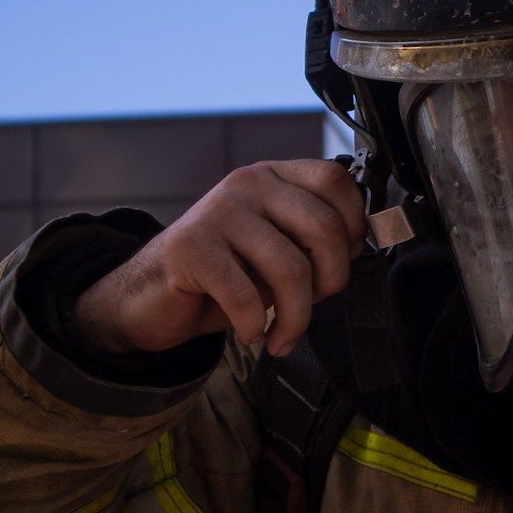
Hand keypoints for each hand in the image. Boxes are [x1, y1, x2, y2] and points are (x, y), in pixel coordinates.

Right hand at [74, 160, 366, 357]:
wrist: (153, 295)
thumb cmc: (225, 274)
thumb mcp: (276, 248)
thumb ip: (312, 239)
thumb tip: (359, 249)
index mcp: (275, 177)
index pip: (336, 181)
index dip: (353, 227)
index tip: (340, 263)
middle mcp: (249, 184)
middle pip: (324, 227)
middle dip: (331, 281)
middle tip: (313, 306)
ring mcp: (219, 211)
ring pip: (291, 268)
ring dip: (296, 317)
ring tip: (284, 335)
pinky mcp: (192, 247)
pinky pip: (246, 295)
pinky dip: (256, 325)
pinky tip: (252, 333)